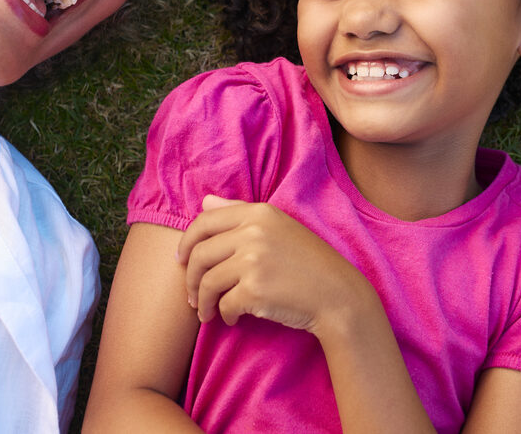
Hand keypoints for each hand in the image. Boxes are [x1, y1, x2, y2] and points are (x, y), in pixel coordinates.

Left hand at [176, 195, 372, 337]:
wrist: (338, 294)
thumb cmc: (308, 262)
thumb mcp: (277, 226)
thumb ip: (239, 212)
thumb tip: (205, 201)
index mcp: (258, 212)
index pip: (204, 222)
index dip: (186, 243)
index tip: (182, 260)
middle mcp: (253, 232)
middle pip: (199, 254)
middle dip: (190, 279)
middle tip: (193, 296)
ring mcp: (254, 260)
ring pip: (207, 282)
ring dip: (202, 303)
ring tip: (207, 313)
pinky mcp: (255, 290)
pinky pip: (224, 305)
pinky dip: (224, 315)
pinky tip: (234, 319)